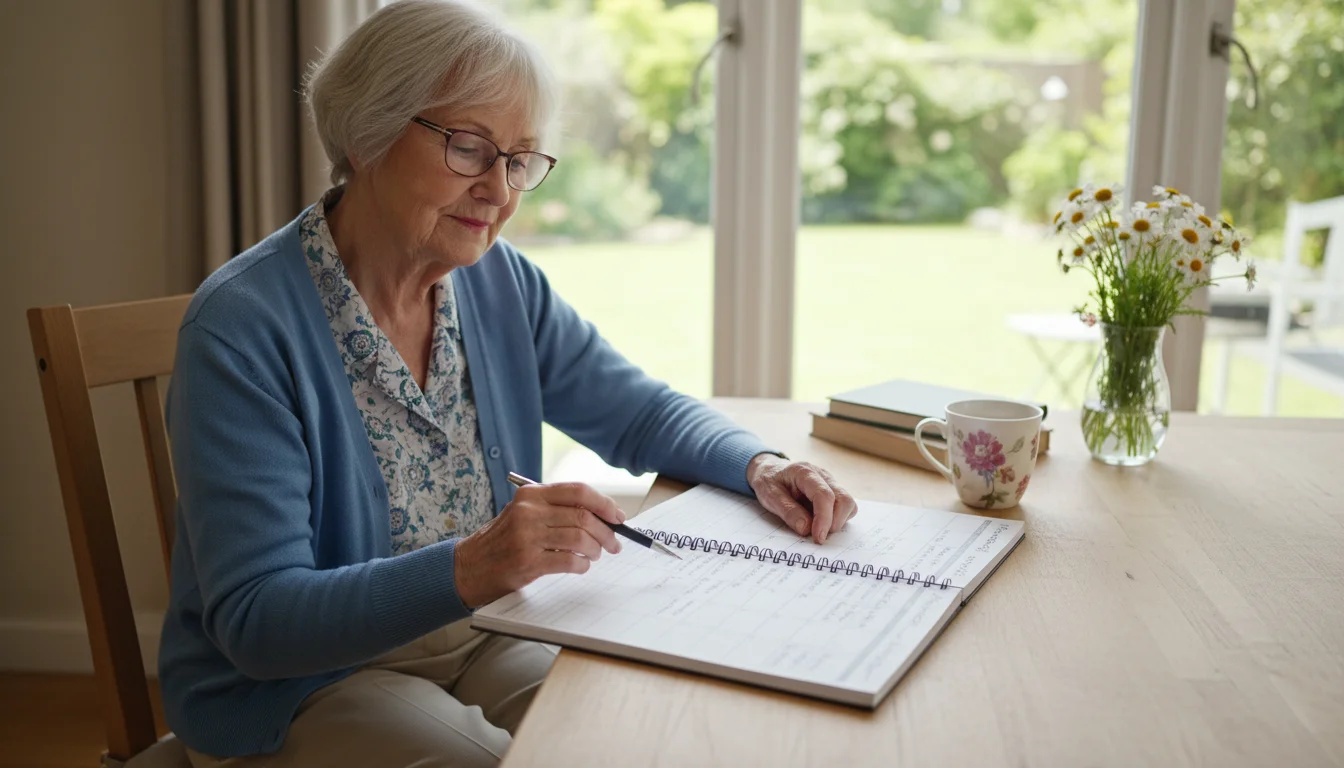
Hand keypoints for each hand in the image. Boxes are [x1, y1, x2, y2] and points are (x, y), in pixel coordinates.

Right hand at [454, 482, 624, 608]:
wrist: (470, 566)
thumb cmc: (504, 539)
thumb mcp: (525, 513)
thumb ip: (557, 509)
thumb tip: (602, 514)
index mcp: (531, 494)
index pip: (578, 491)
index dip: (604, 504)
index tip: (618, 517)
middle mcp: (528, 512)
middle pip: (584, 516)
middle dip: (606, 532)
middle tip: (614, 543)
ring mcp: (527, 537)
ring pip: (580, 538)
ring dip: (595, 550)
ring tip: (594, 555)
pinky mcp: (528, 562)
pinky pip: (569, 561)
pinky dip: (582, 565)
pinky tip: (580, 566)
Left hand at [746, 454, 857, 544]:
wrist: (770, 470)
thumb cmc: (769, 481)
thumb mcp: (769, 496)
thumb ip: (787, 511)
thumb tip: (806, 528)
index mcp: (805, 472)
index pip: (824, 495)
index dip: (824, 519)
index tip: (818, 538)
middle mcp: (823, 475)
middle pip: (843, 499)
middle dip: (834, 523)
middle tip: (817, 536)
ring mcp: (831, 483)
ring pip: (848, 503)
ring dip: (838, 522)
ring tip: (818, 529)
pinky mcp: (834, 491)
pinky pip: (846, 507)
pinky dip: (838, 519)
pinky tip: (821, 522)